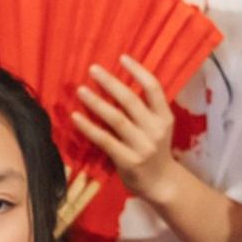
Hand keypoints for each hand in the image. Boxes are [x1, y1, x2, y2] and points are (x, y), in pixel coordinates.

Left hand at [72, 58, 179, 196]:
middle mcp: (154, 129)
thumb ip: (144, 111)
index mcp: (165, 117)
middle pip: (130, 100)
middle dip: (110, 83)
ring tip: (81, 90)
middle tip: (92, 69)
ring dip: (96, 102)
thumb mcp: (158, 128)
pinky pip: (105, 140)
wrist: (161, 184)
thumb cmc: (155, 153)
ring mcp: (141, 146)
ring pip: (116, 118)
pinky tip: (76, 118)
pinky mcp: (127, 160)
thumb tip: (118, 89)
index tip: (122, 57)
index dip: (138, 71)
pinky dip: (89, 128)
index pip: (153, 87)